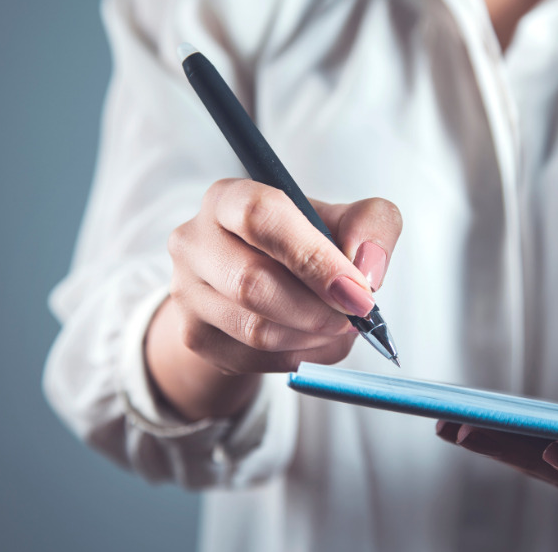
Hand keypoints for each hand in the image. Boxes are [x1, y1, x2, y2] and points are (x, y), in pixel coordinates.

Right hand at [147, 178, 401, 420]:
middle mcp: (194, 240)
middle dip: (318, 308)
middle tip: (357, 316)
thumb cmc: (305, 244)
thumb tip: (367, 267)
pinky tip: (315, 340)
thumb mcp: (346, 221)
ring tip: (340, 326)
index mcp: (229, 198)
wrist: (263, 286)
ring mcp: (186, 292)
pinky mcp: (193, 336)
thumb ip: (372, 226)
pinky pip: (253, 358)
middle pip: (253, 283)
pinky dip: (298, 356)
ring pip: (255, 329)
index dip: (313, 257)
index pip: (260, 217)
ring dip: (313, 336)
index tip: (357, 289)